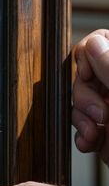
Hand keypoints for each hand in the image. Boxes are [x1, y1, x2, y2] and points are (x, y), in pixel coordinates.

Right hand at [72, 29, 108, 163]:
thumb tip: (94, 42)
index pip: (102, 42)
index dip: (89, 56)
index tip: (90, 75)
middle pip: (85, 74)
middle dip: (84, 97)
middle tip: (99, 115)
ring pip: (79, 101)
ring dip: (81, 120)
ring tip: (93, 136)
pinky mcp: (105, 130)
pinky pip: (83, 125)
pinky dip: (83, 135)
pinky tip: (90, 143)